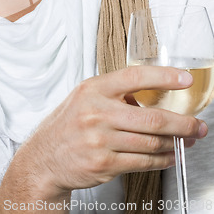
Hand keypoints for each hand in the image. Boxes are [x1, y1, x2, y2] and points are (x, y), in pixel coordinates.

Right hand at [16, 66, 206, 195]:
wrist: (44, 158)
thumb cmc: (67, 125)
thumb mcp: (85, 97)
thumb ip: (114, 93)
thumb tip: (151, 92)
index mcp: (93, 89)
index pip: (134, 77)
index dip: (164, 76)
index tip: (185, 79)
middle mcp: (96, 113)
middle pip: (151, 118)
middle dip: (183, 123)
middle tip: (197, 125)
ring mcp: (100, 140)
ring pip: (151, 143)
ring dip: (175, 144)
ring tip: (186, 141)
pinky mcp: (104, 165)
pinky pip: (143, 162)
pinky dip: (162, 160)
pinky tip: (169, 156)